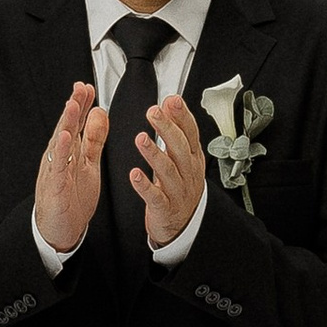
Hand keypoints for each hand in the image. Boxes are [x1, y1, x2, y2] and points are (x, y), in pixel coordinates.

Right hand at [34, 82, 108, 257]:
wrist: (59, 231)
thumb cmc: (71, 198)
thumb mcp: (88, 163)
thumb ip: (94, 139)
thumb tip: (100, 112)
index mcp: (69, 151)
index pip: (76, 123)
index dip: (82, 105)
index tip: (88, 87)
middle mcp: (59, 158)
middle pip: (67, 127)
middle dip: (74, 107)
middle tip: (81, 87)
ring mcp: (55, 172)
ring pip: (60, 144)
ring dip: (66, 123)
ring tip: (73, 104)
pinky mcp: (55, 188)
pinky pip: (58, 168)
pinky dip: (61, 152)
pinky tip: (65, 138)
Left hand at [132, 88, 207, 247]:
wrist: (185, 225)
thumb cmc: (181, 187)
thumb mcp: (184, 158)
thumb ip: (178, 131)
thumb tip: (171, 102)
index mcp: (192, 159)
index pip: (190, 134)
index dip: (182, 117)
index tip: (171, 101)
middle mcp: (187, 173)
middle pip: (179, 148)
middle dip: (167, 129)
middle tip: (154, 113)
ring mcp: (177, 191)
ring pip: (168, 170)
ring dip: (154, 154)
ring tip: (141, 139)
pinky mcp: (165, 208)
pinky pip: (155, 196)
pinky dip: (145, 185)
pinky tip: (134, 175)